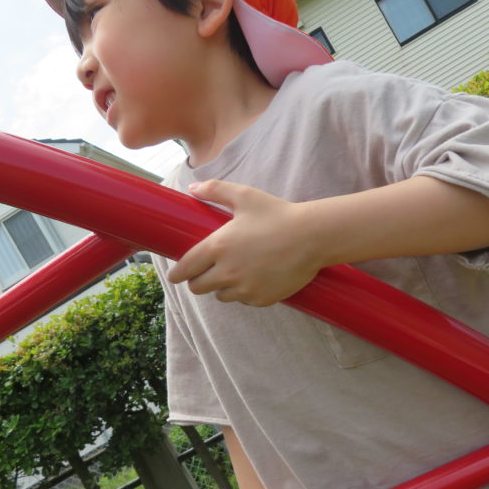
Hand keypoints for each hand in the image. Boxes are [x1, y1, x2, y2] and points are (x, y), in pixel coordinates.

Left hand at [168, 179, 321, 305]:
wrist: (312, 237)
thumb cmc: (278, 214)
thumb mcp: (245, 196)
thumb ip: (215, 190)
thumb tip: (193, 188)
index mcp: (217, 247)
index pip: (185, 269)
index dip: (177, 274)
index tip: (175, 276)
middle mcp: (227, 272)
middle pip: (198, 288)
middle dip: (199, 281)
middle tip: (205, 273)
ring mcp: (244, 289)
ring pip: (221, 296)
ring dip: (222, 287)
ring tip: (235, 273)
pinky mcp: (261, 299)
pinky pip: (244, 301)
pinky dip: (245, 293)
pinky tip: (255, 278)